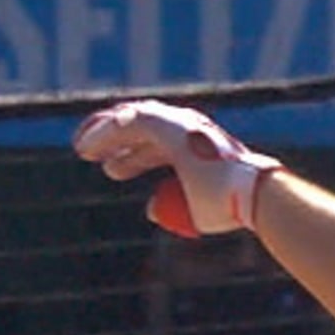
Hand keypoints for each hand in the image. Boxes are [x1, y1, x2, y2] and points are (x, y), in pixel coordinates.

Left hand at [73, 100, 278, 236]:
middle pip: (140, 129)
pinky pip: (127, 125)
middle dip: (113, 139)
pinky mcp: (169, 127)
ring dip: (103, 134)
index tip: (110, 168)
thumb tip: (150, 209)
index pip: (154, 145)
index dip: (130, 155)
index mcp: (196, 147)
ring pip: (130, 122)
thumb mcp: (195, 211)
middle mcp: (187, 130)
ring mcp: (178, 125)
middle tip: (89, 154)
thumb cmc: (230, 206)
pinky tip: (85, 147)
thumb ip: (171, 206)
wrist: (252, 196)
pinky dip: (104, 134)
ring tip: (81, 149)